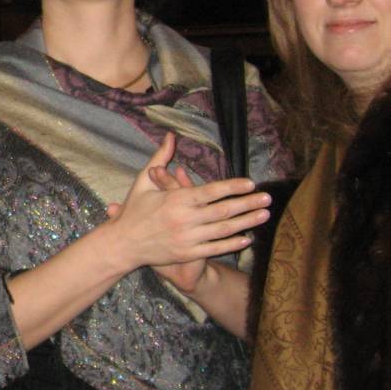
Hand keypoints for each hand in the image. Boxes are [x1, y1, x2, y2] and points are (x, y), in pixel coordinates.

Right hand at [105, 133, 269, 272]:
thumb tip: (170, 136)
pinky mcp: (188, 253)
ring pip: (224, 230)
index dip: (233, 187)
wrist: (123, 244)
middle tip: (268, 197)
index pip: (211, 192)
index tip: (251, 183)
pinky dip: (233, 243)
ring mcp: (187, 238)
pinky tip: (247, 237)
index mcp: (176, 200)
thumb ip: (160, 158)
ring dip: (247, 222)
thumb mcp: (144, 182)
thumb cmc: (134, 210)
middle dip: (248, 204)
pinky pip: (215, 248)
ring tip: (264, 214)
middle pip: (223, 211)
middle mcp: (184, 219)